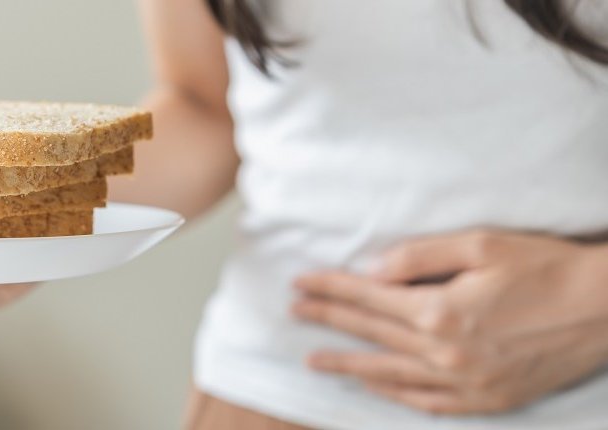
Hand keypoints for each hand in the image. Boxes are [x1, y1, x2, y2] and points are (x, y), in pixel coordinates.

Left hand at [292, 230, 607, 414]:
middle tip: (295, 313)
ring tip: (315, 361)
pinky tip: (375, 389)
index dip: (330, 288)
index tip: (301, 283)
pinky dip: (395, 395)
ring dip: (348, 366)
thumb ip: (419, 258)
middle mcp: (445, 354)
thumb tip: (372, 270)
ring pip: (389, 375)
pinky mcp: (488, 399)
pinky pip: (427, 403)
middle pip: (371, 335)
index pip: (367, 298)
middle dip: (329, 320)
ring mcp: (466, 383)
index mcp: (440, 312)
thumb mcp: (481, 245)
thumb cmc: (546, 268)